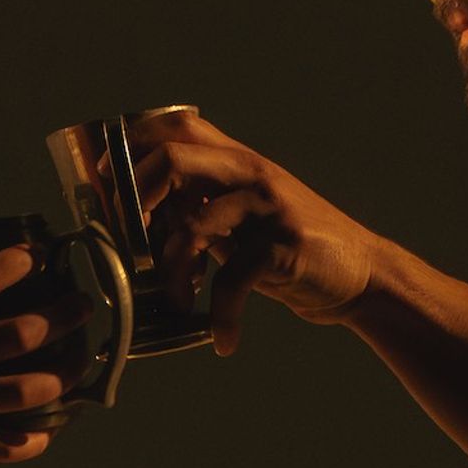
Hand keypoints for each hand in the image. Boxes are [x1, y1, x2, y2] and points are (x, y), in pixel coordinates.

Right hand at [0, 247, 73, 467]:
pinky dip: (31, 440)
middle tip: (82, 305)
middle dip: (61, 317)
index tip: (35, 256)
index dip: (13, 264)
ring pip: (22, 392)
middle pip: (17, 335)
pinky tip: (48, 430)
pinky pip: (1, 445)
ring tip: (76, 365)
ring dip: (60, 377)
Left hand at [125, 108, 380, 351]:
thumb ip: (201, 208)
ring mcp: (268, 206)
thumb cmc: (291, 251)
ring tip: (176, 302)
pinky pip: (230, 282)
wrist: (361, 276)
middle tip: (128, 244)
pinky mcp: (283, 246)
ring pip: (191, 226)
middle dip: (134, 201)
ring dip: (171, 275)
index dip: (132, 146)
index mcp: (237, 161)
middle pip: (172, 160)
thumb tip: (136, 219)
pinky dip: (221, 317)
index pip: (177, 126)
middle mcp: (250, 173)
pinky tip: (224, 340)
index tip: (106, 182)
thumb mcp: (244, 219)